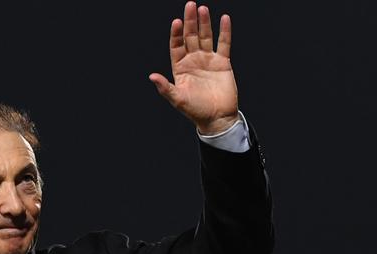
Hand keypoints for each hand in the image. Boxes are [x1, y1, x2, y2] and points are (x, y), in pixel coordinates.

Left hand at [149, 2, 238, 134]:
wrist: (217, 118)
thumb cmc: (196, 110)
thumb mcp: (177, 99)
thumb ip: (165, 87)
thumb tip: (151, 77)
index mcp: (180, 68)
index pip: (176, 46)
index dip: (176, 34)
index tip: (176, 22)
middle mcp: (193, 61)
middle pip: (191, 36)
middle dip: (190, 22)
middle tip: (190, 5)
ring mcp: (208, 60)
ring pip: (205, 37)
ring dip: (204, 23)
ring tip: (202, 9)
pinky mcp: (223, 63)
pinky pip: (224, 44)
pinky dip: (224, 32)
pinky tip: (224, 19)